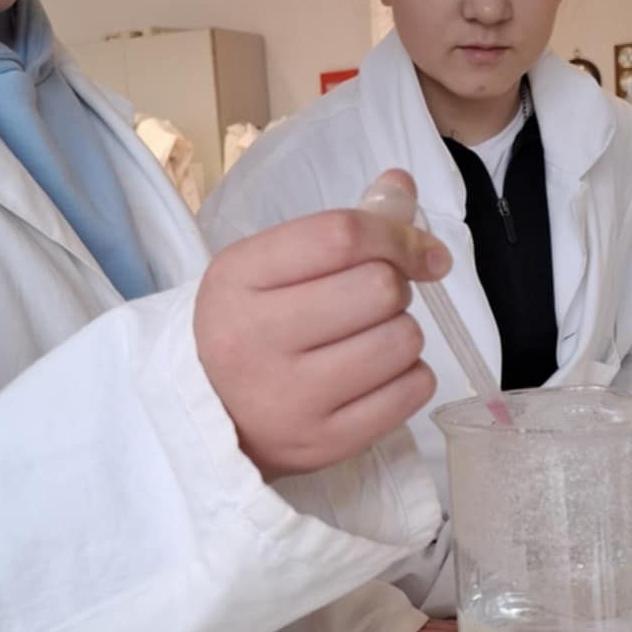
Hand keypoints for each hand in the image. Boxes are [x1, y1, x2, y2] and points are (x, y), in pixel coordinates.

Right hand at [196, 171, 450, 479]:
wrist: (209, 416)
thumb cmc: (249, 328)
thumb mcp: (269, 266)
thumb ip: (339, 225)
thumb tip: (403, 188)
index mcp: (238, 278)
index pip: (342, 236)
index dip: (398, 234)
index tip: (422, 251)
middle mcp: (256, 339)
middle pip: (380, 288)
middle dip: (395, 286)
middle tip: (375, 302)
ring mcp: (290, 399)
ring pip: (401, 341)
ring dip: (402, 333)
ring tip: (371, 340)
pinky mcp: (323, 444)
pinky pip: (411, 393)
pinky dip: (410, 376)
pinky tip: (379, 375)